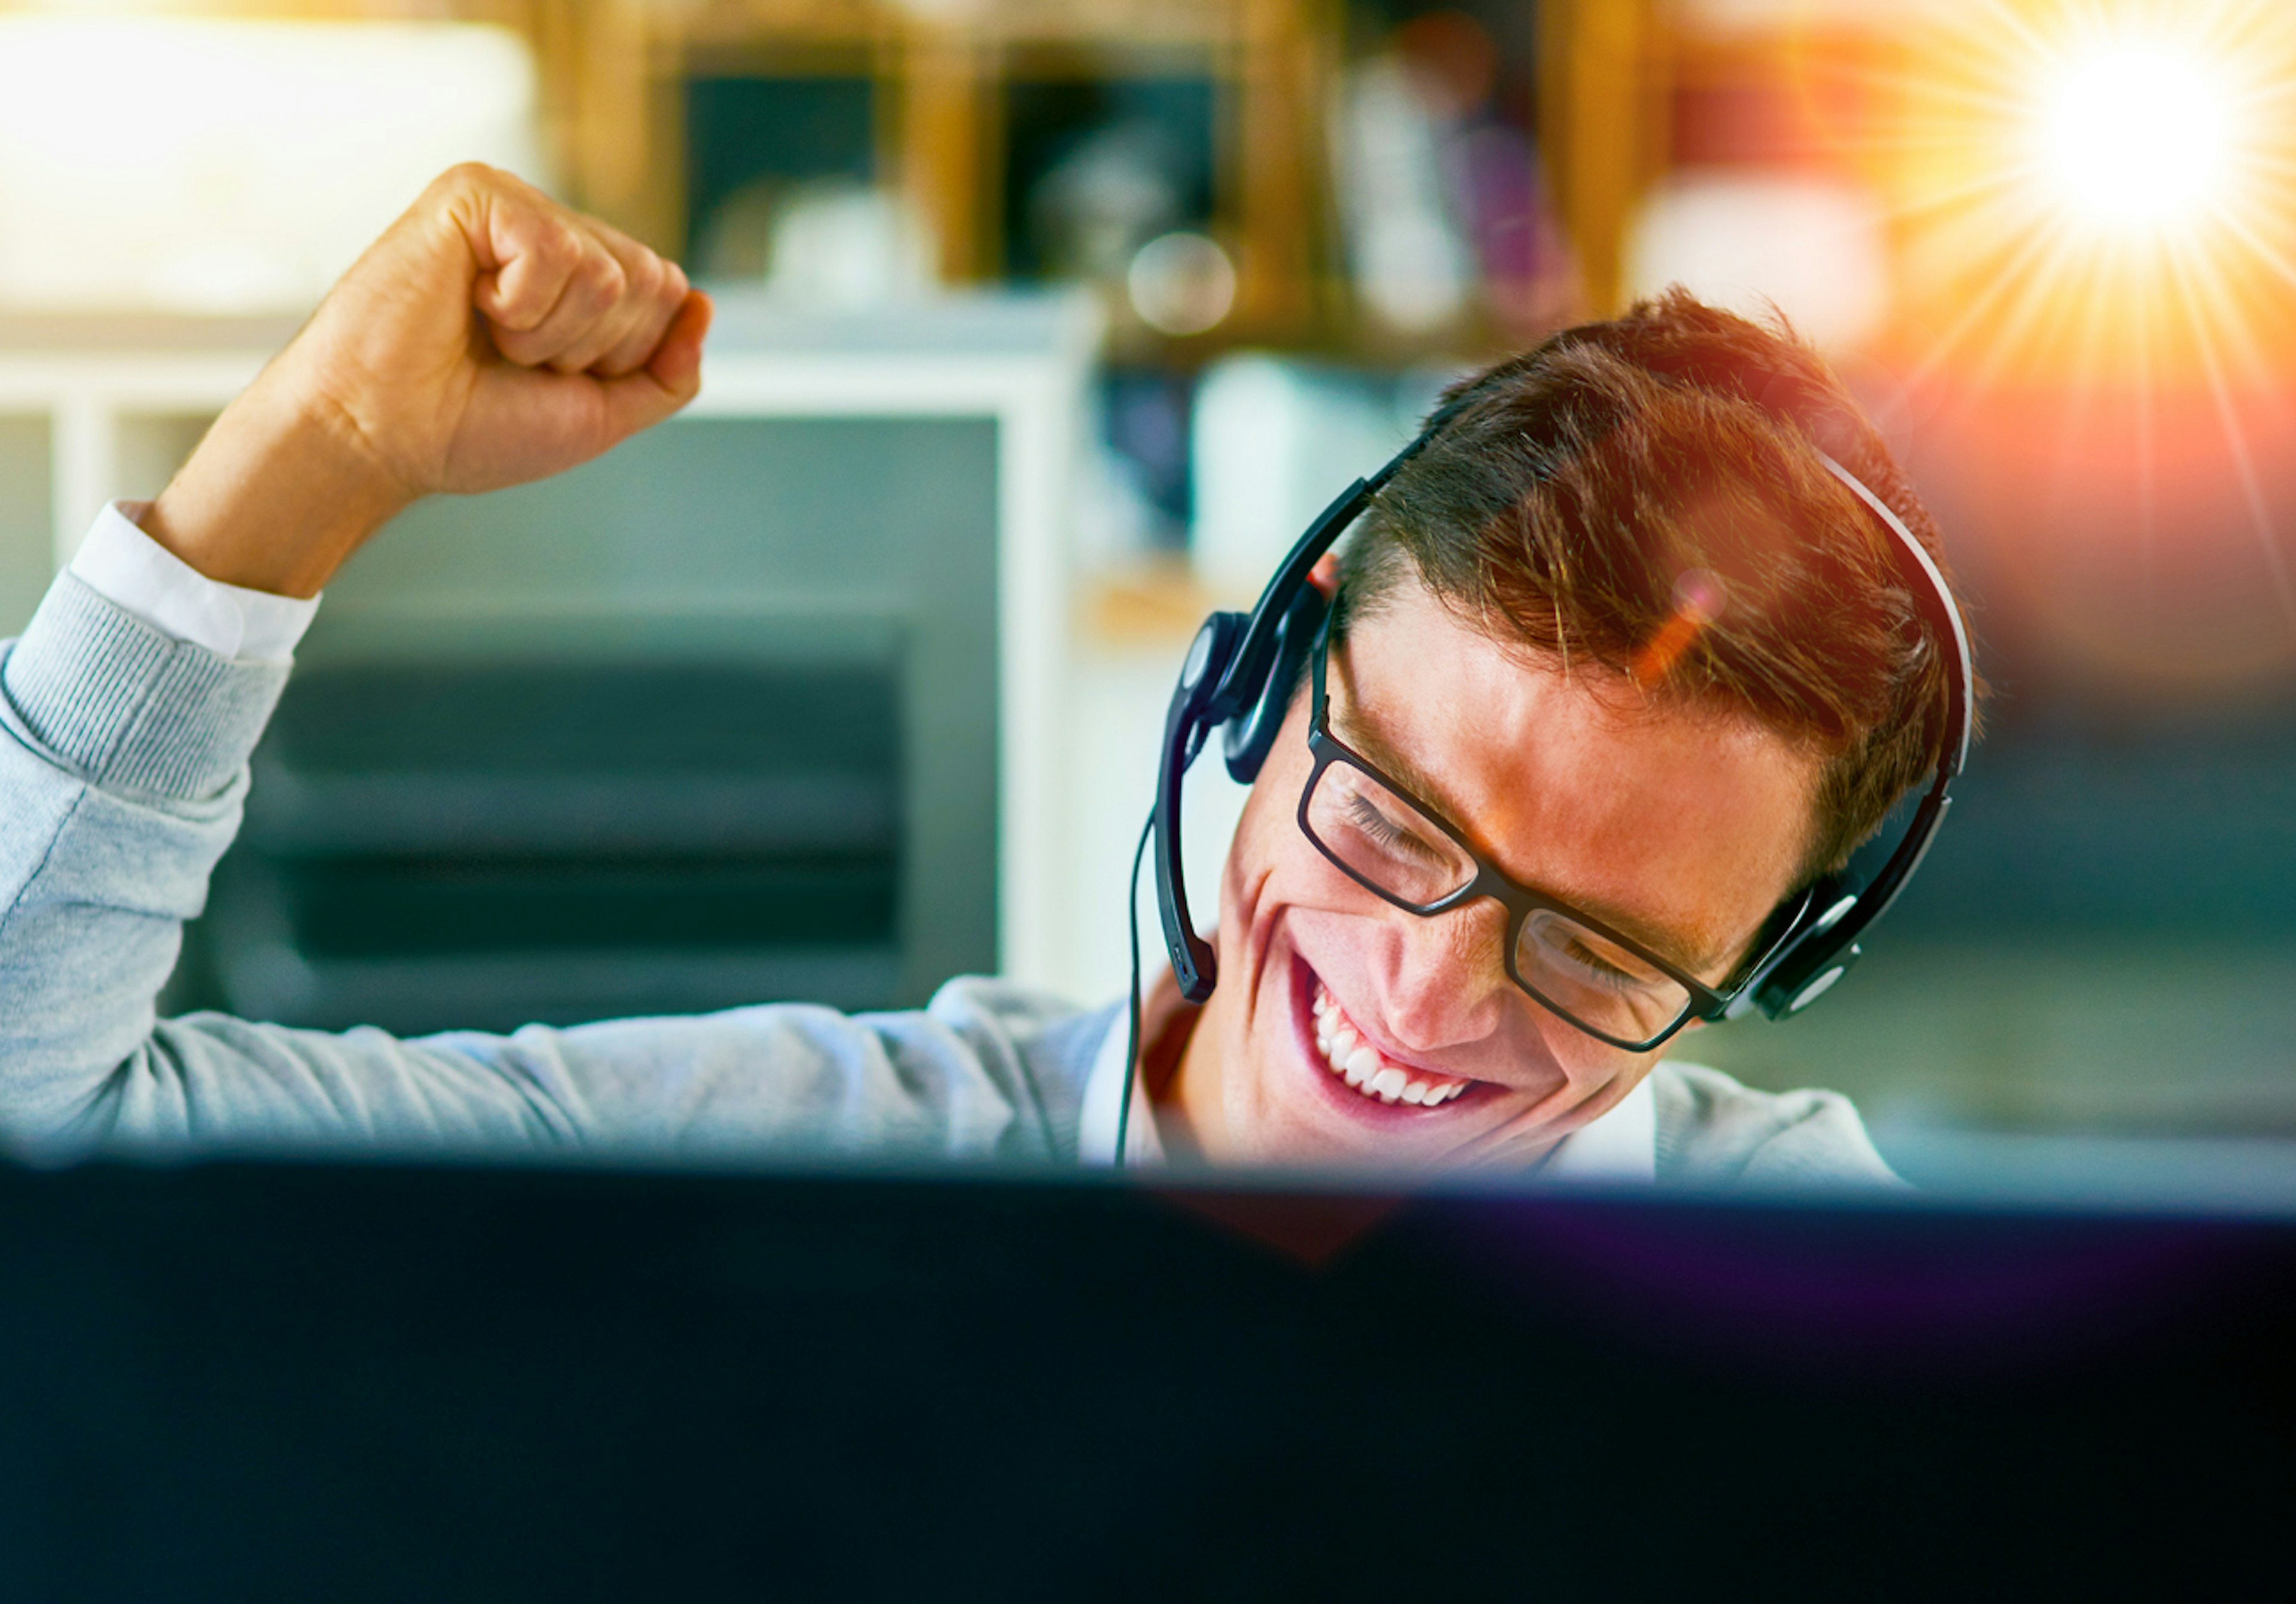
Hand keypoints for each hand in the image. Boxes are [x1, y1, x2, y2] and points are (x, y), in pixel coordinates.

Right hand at [145, 164, 712, 597]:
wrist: (386, 437)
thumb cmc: (475, 427)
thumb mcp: (602, 413)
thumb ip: (669, 370)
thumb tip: (704, 302)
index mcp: (584, 274)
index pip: (668, 295)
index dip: (622, 358)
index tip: (548, 376)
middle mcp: (554, 230)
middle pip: (652, 280)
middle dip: (594, 347)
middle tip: (516, 359)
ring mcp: (514, 206)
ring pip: (608, 271)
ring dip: (551, 334)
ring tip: (489, 336)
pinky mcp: (474, 192)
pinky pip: (554, 250)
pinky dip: (519, 305)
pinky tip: (469, 305)